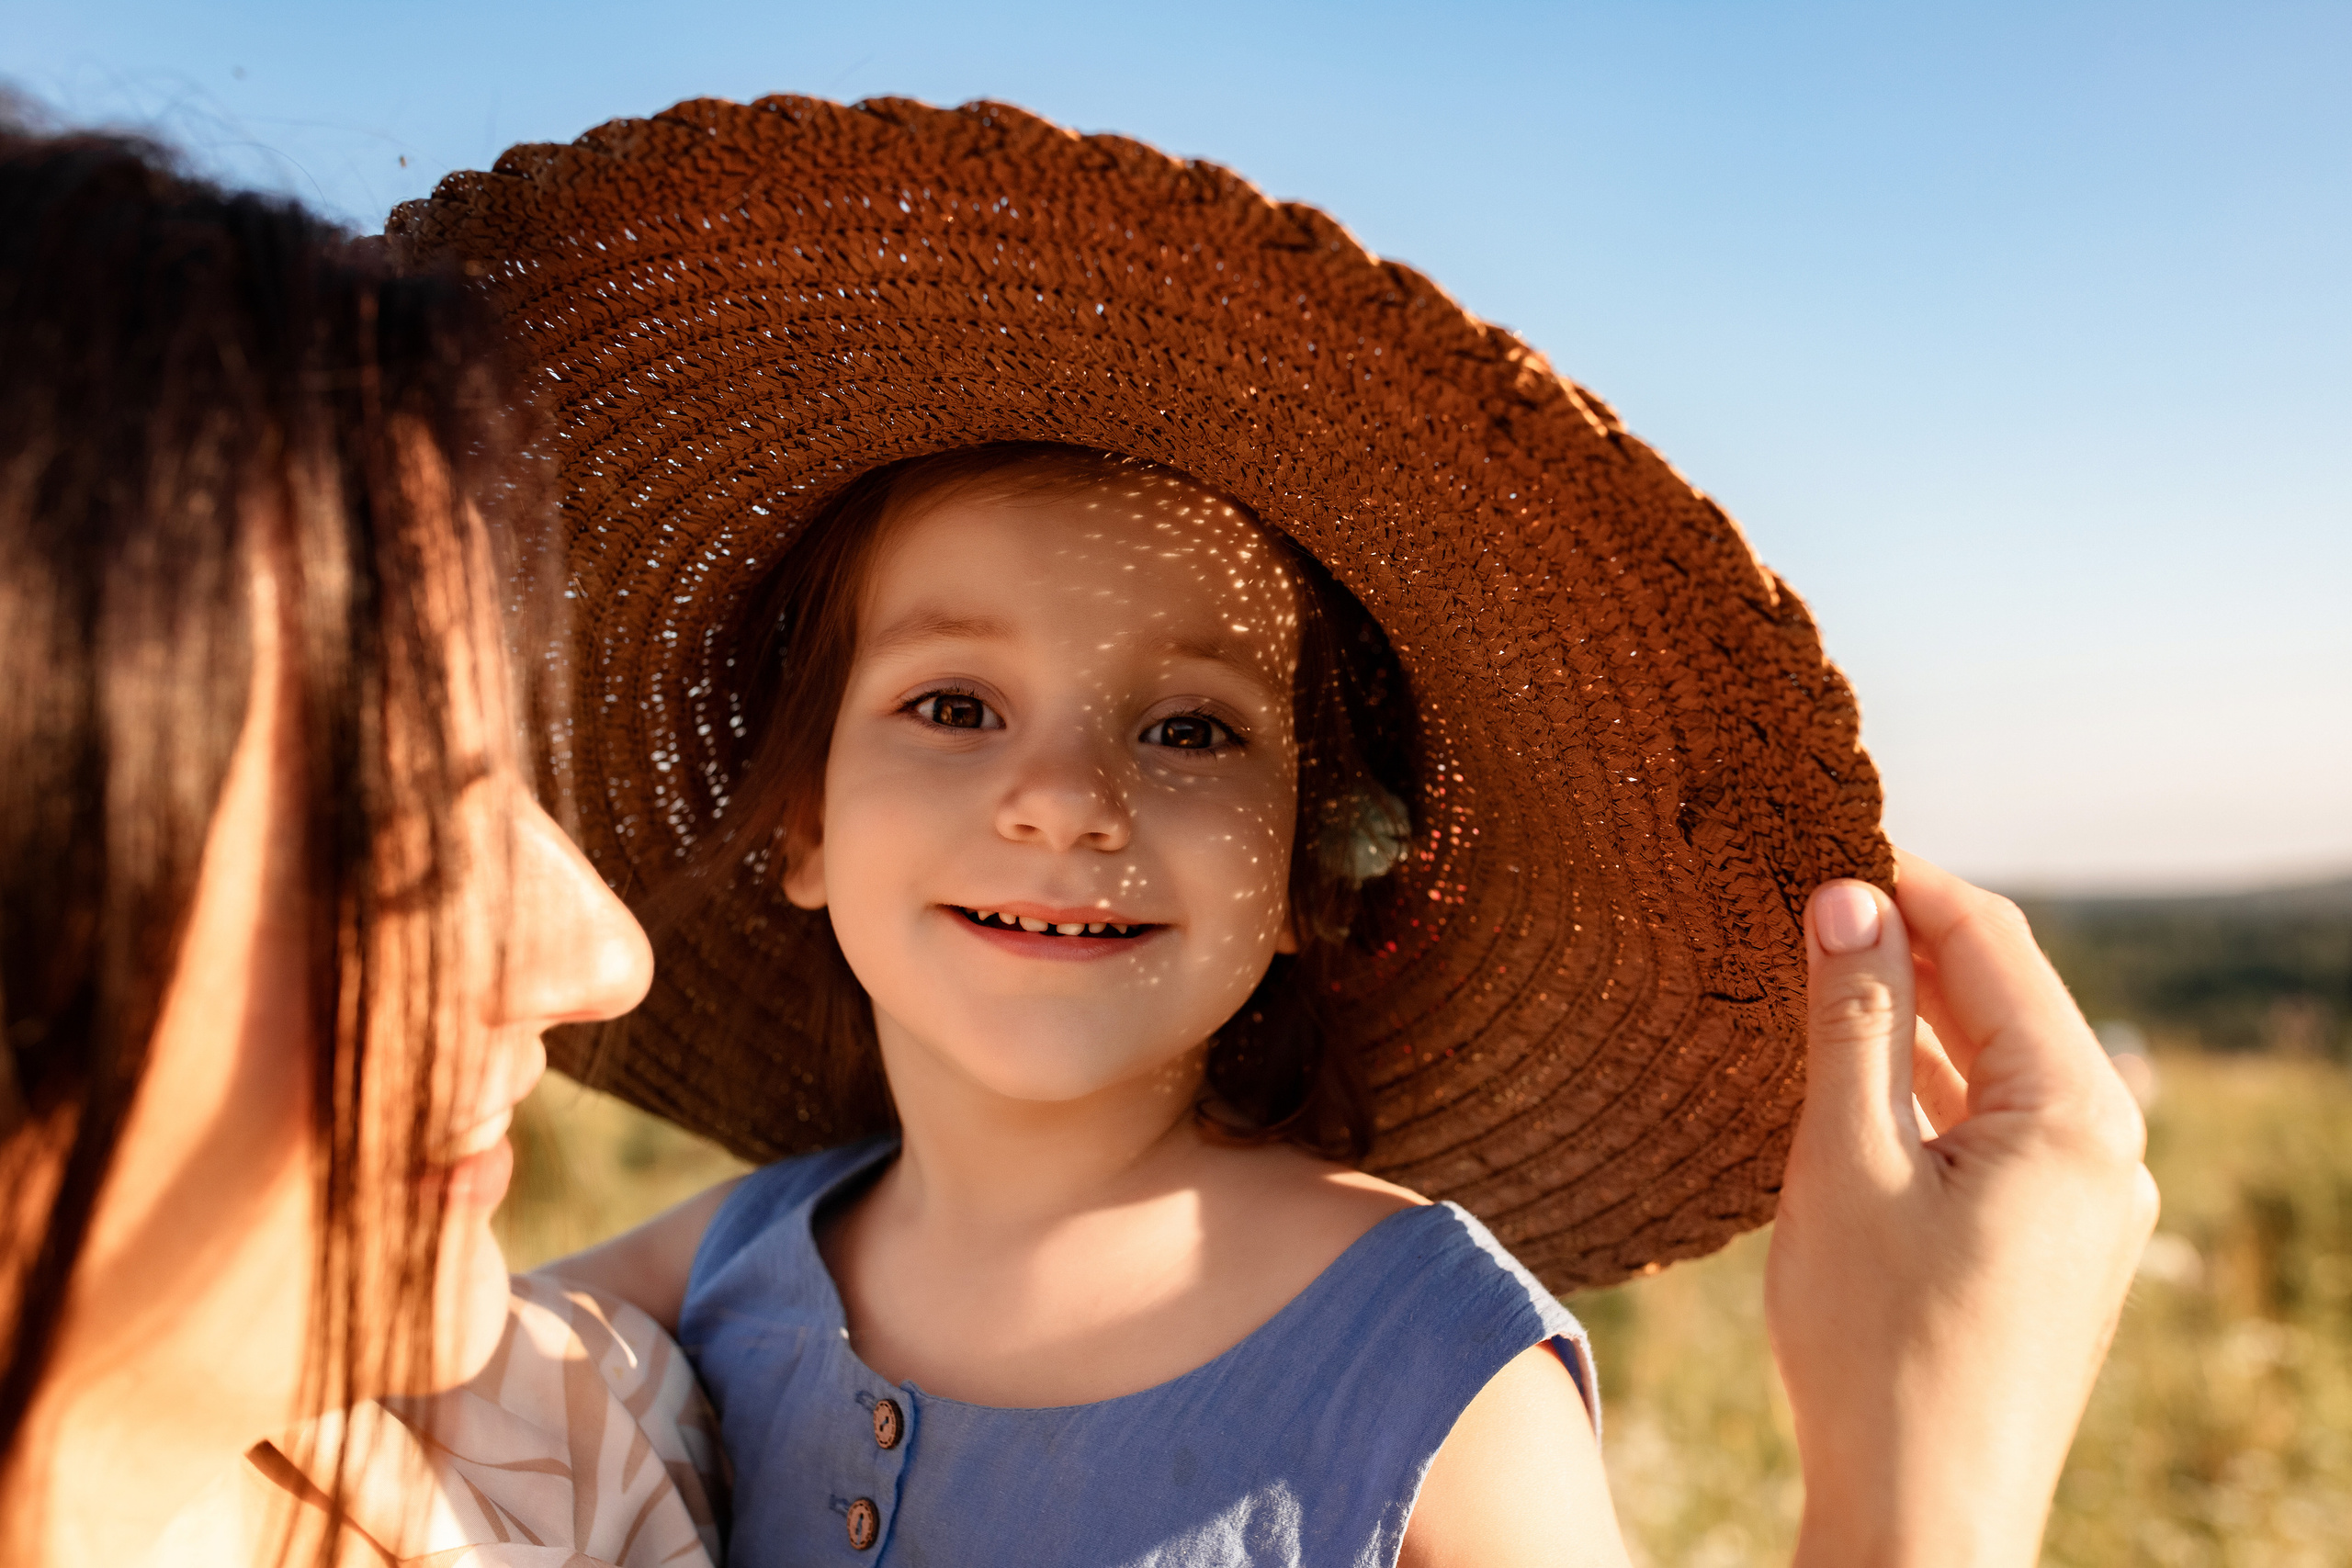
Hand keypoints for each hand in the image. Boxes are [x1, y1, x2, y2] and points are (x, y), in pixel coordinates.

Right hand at [1766, 850, 2157, 1567]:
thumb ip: (1850, 1021)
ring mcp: (2087, 1204)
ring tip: (1809, 971)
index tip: (1818, 836)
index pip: (1991, 942)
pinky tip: (1850, 1077)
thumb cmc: (1875, 1348)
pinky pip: (1993, 1131)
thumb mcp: (1845, 1162)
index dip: (1904, 878)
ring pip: (1993, 1067)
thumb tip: (1845, 896)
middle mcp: (2108, 1149)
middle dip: (1905, 941)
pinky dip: (1925, 1091)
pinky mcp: (2054, 1248)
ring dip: (1908, 1018)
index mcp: (2076, 1114)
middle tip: (1800, 893)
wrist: (1924, 1520)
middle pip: (2001, 999)